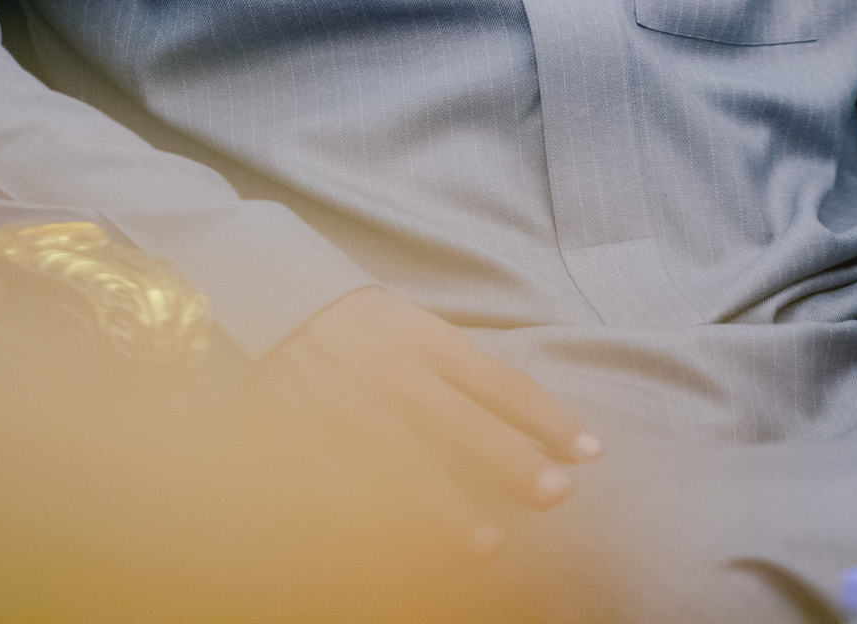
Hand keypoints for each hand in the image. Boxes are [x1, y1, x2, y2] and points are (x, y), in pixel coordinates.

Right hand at [234, 286, 601, 555]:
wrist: (266, 302)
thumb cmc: (353, 324)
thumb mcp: (408, 325)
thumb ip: (455, 369)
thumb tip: (524, 419)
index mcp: (425, 338)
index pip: (500, 381)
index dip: (548, 417)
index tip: (590, 451)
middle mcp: (394, 372)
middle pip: (462, 424)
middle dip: (512, 460)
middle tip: (558, 494)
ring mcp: (349, 407)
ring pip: (406, 464)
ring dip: (449, 508)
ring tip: (489, 545)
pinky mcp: (308, 437)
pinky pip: (345, 486)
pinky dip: (375, 520)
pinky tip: (403, 554)